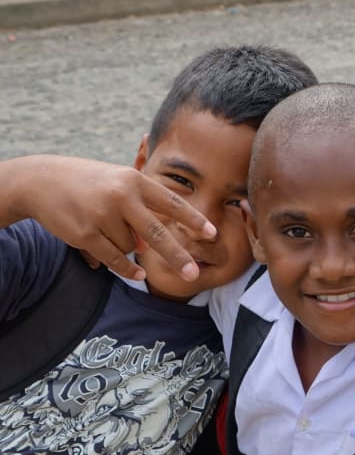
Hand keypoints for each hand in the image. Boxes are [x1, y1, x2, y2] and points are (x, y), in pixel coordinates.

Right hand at [10, 155, 213, 280]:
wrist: (41, 180)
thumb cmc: (90, 182)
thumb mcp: (119, 182)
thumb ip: (141, 210)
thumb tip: (147, 248)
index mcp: (134, 180)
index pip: (171, 203)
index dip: (193, 220)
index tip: (213, 233)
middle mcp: (120, 196)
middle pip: (156, 234)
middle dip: (176, 256)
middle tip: (193, 275)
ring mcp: (101, 215)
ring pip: (131, 248)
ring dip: (127, 246)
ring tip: (107, 226)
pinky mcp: (85, 234)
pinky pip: (115, 259)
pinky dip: (127, 269)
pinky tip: (138, 273)